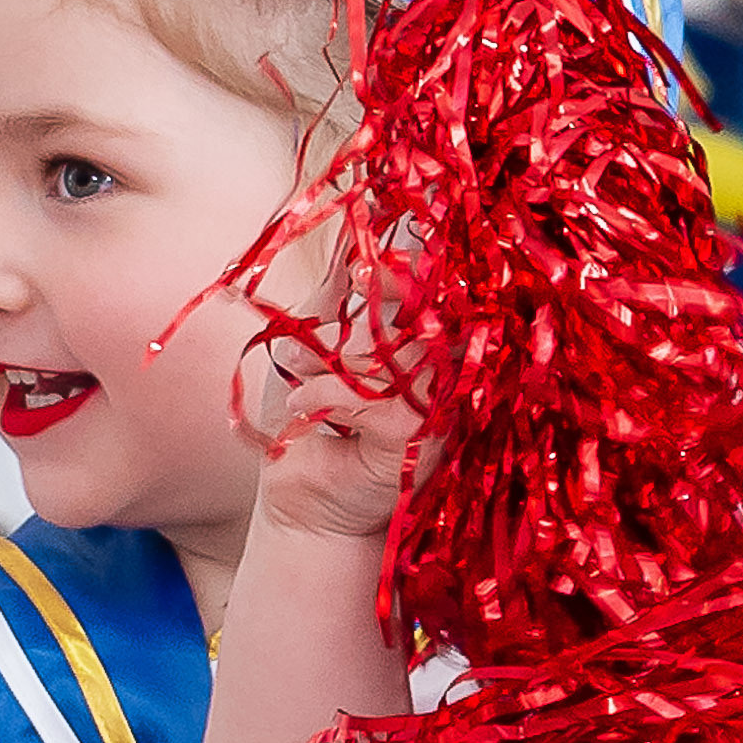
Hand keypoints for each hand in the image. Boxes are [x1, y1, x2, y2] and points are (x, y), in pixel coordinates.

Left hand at [251, 242, 430, 545]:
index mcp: (422, 337)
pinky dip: (328, 394)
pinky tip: (304, 408)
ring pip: (400, 350)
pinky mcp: (425, 437)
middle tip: (305, 354)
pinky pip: (380, 394)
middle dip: (351, 326)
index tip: (361, 270)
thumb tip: (355, 241)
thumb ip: (334, 298)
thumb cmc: (306, 423)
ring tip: (299, 383)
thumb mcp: (310, 344)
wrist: (300, 501)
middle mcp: (443, 366)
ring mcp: (441, 402)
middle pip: (418, 312)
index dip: (402, 269)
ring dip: (334, 362)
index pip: (431, 285)